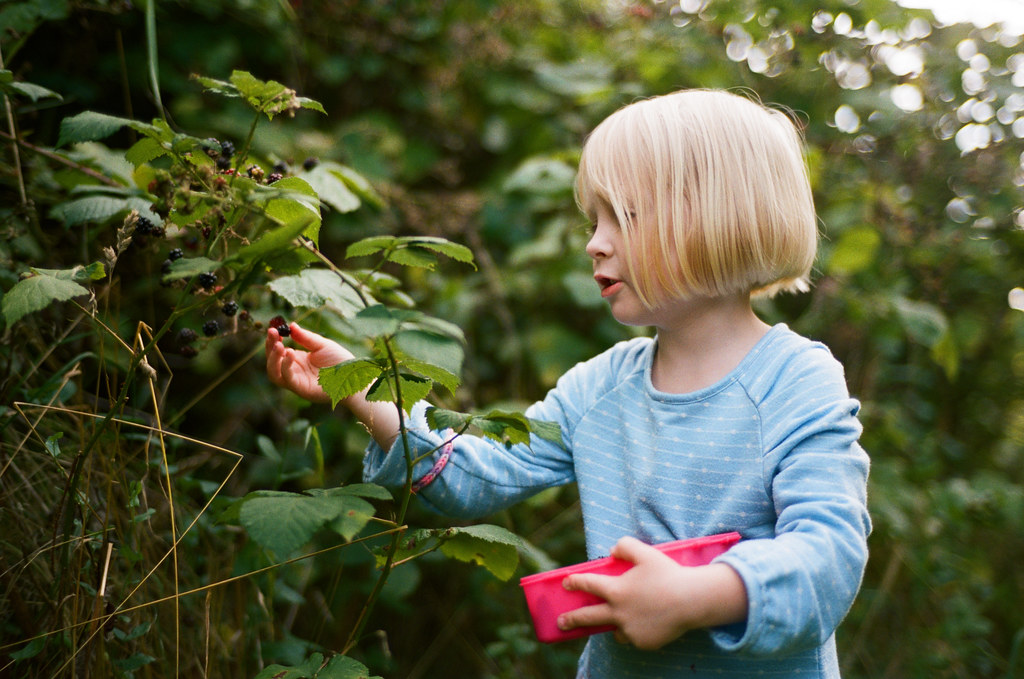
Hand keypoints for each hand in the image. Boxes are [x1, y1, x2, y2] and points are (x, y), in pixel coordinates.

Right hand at [265, 322, 352, 402]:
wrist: (353, 375)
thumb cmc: (340, 361)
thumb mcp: (321, 345)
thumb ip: (306, 337)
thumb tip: (291, 325)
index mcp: (296, 360)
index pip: (278, 351)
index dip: (273, 340)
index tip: (273, 328)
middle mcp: (294, 371)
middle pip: (272, 361)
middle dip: (270, 346)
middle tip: (273, 332)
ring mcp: (296, 381)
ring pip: (274, 373)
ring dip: (273, 358)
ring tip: (279, 344)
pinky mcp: (301, 389)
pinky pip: (287, 379)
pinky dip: (285, 366)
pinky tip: (290, 353)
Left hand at [557, 536, 747, 649]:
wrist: (691, 601)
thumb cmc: (668, 574)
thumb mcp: (645, 552)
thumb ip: (624, 546)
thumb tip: (611, 552)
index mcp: (616, 590)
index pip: (588, 584)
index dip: (575, 582)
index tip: (566, 583)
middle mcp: (618, 613)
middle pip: (588, 617)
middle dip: (571, 619)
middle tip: (561, 622)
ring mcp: (630, 630)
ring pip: (615, 629)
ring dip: (614, 624)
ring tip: (621, 618)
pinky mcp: (643, 642)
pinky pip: (634, 637)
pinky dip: (636, 630)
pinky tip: (648, 621)